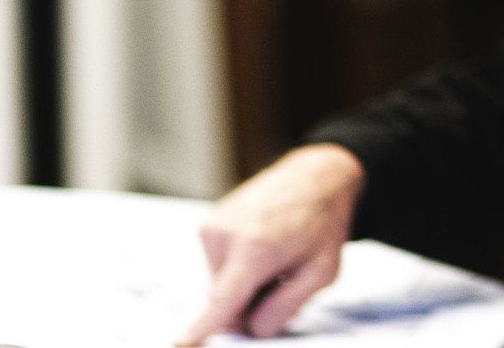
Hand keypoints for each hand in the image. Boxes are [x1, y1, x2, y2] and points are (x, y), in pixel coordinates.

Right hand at [177, 143, 365, 342]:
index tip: (179, 346)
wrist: (317, 173)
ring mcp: (213, 225)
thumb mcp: (321, 272)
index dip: (200, 329)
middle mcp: (225, 234)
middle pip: (225, 299)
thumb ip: (284, 307)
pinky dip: (238, 266)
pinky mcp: (208, 222)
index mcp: (255, 248)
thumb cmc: (324, 222)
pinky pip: (219, 264)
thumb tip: (248, 331)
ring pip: (222, 283)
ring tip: (275, 254)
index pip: (222, 300)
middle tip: (282, 277)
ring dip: (246, 283)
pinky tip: (262, 245)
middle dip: (250, 303)